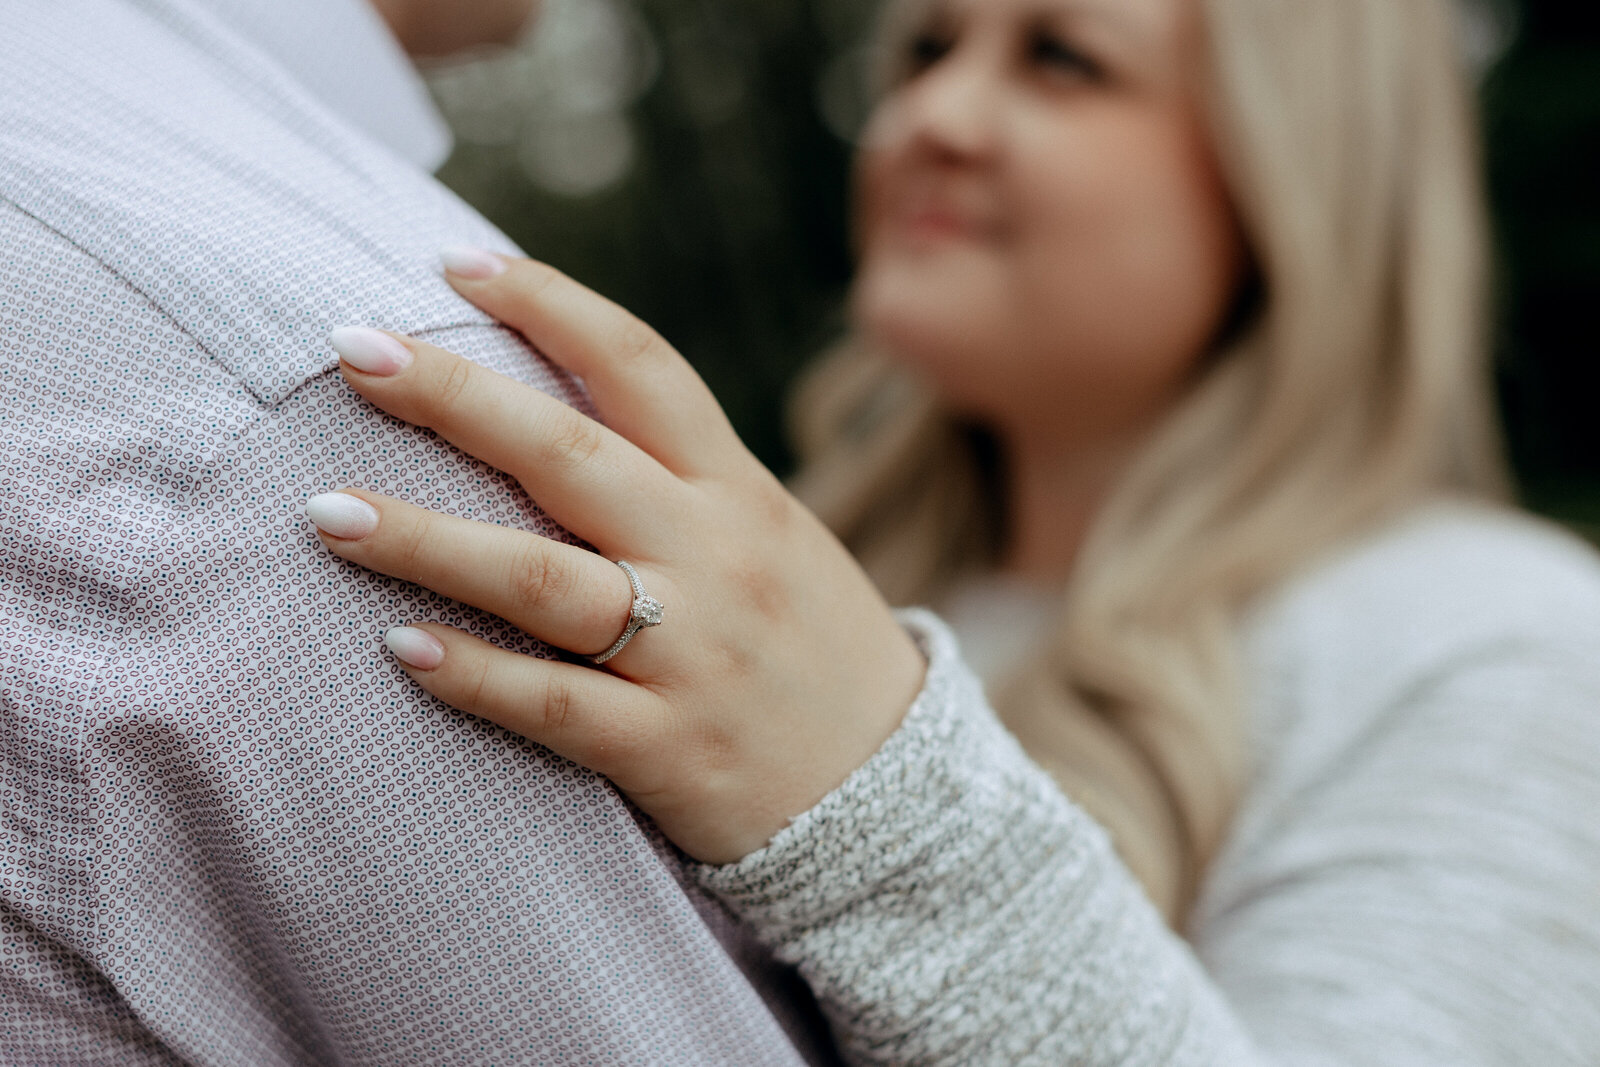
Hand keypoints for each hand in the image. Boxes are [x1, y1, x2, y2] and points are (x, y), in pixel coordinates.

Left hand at [307, 250, 926, 864]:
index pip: (640, 367)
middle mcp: (716, 557)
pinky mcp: (669, 747)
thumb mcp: (769, 536)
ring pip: (543, 580)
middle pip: (569, 455)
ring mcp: (693, 653)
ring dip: (428, 540)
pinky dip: (475, 675)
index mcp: (739, 491)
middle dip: (456, 396)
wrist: (895, 788)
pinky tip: (401, 649)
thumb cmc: (809, 644)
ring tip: (326, 512)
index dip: (548, 304)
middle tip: (354, 351)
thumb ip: (678, 478)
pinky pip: (556, 705)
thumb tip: (554, 404)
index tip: (455, 263)